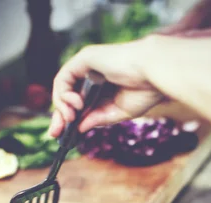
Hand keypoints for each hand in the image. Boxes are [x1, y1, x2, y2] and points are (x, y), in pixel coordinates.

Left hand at [47, 41, 164, 137]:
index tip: (62, 135)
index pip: (79, 103)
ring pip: (62, 88)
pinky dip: (64, 94)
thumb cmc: (145, 89)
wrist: (154, 73)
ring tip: (71, 117)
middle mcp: (92, 74)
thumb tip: (79, 128)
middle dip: (59, 116)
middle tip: (56, 133)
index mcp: (103, 87)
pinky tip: (76, 104)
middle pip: (67, 96)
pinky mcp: (84, 59)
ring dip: (62, 107)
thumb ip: (98, 118)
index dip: (69, 119)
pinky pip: (63, 78)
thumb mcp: (119, 112)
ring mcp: (87, 65)